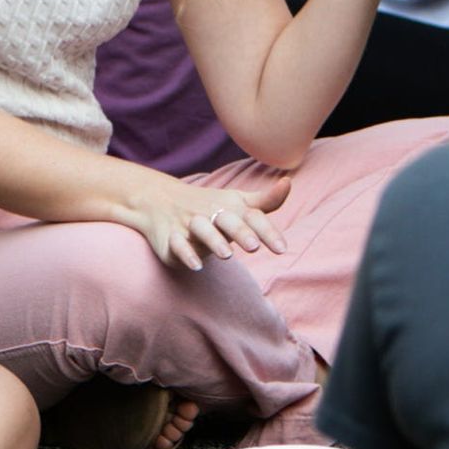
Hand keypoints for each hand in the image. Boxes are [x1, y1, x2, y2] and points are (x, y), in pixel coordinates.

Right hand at [114, 171, 291, 271]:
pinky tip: (196, 266)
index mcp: (231, 206)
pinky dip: (186, 253)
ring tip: (227, 255)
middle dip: (241, 232)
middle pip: (228, 220)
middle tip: (254, 247)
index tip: (282, 249)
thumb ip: (265, 200)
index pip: (252, 216)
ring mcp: (190, 223)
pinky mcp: (170, 236)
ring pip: (202, 229)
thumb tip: (288, 182)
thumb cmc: (209, 205)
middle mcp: (211, 213)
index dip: (267, 231)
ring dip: (214, 240)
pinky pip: (177, 243)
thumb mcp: (237, 202)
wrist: (159, 200)